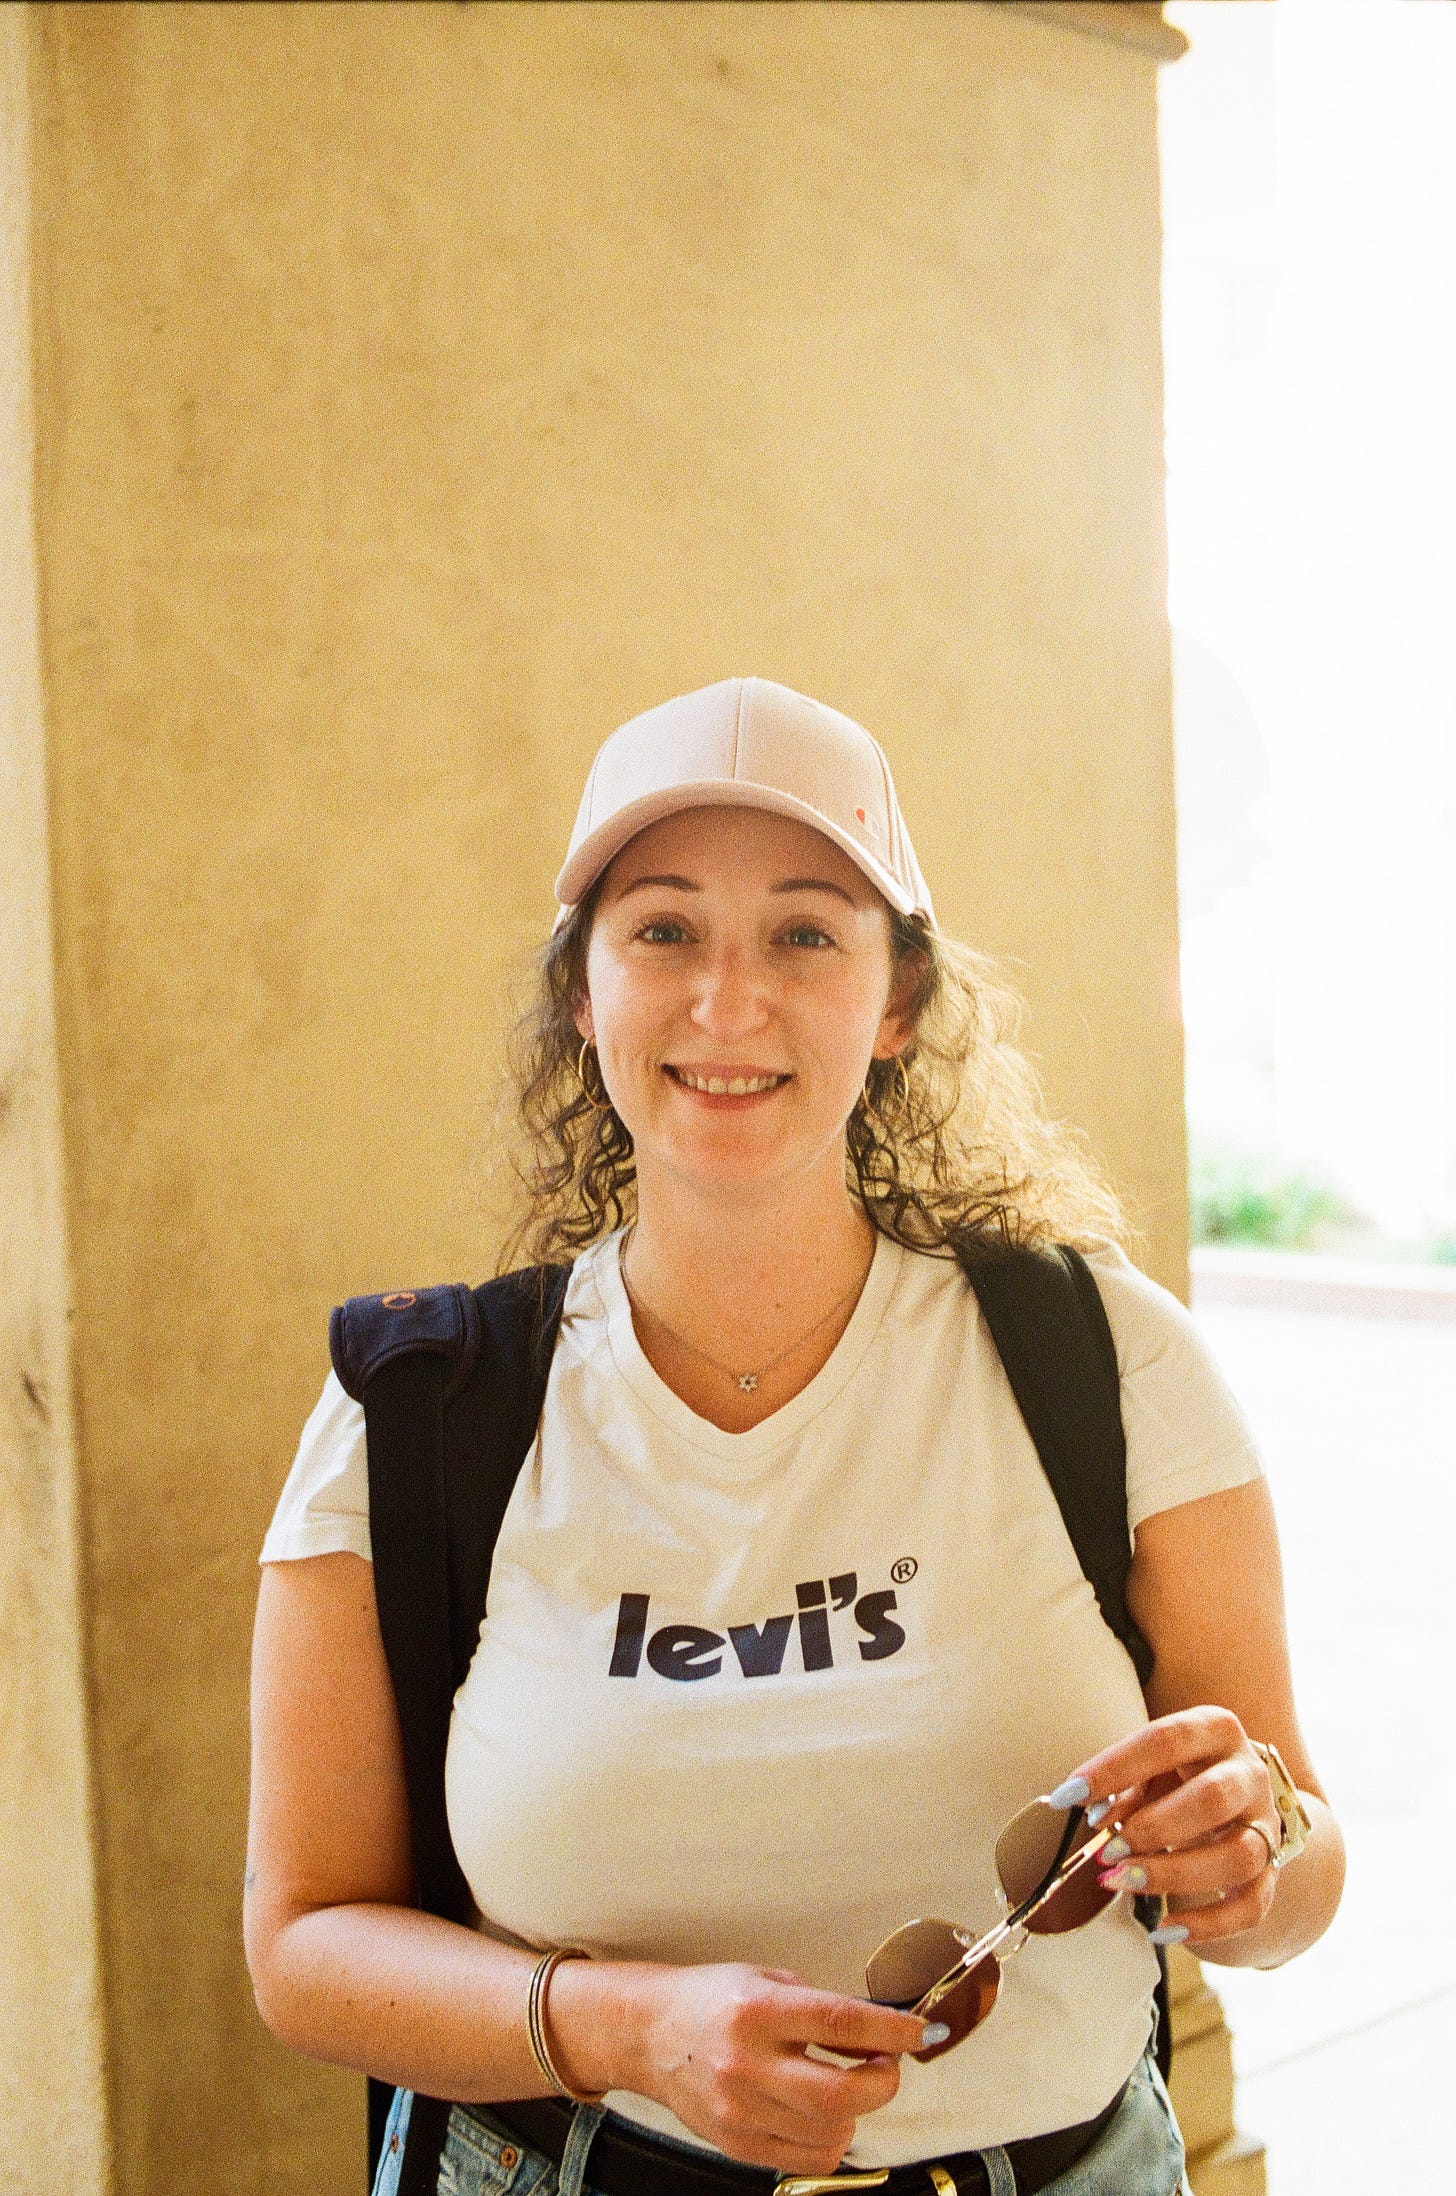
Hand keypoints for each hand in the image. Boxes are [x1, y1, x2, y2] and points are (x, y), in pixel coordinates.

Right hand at [615, 1962, 930, 2173]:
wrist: (651, 2034)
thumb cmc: (711, 2001)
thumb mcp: (767, 1981)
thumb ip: (821, 2007)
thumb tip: (880, 2030)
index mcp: (758, 2011)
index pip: (841, 2023)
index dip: (891, 2031)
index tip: (919, 2032)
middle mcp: (747, 2063)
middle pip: (841, 2095)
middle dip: (884, 2084)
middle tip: (887, 2067)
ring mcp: (741, 2110)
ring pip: (831, 2132)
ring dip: (856, 2112)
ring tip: (847, 2085)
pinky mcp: (738, 2144)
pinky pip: (808, 2158)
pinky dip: (830, 2138)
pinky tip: (821, 2112)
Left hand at [1058, 1707, 1283, 1948]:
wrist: (1242, 1796)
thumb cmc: (1182, 1774)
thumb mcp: (1153, 1764)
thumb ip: (1124, 1784)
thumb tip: (1094, 1814)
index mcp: (1216, 1730)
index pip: (1166, 1739)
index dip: (1114, 1768)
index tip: (1069, 1796)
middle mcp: (1250, 1774)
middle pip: (1213, 1798)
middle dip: (1154, 1827)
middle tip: (1109, 1849)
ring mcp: (1266, 1825)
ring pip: (1238, 1856)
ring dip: (1174, 1874)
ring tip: (1123, 1881)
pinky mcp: (1271, 1872)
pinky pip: (1251, 1906)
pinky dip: (1207, 1924)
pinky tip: (1164, 1930)